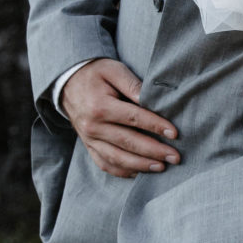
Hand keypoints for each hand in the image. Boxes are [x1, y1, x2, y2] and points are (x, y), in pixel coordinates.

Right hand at [63, 60, 179, 178]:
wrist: (67, 82)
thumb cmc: (96, 74)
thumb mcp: (114, 70)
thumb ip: (133, 84)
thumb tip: (152, 100)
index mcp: (100, 106)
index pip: (134, 118)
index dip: (156, 126)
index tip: (174, 133)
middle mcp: (93, 126)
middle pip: (128, 143)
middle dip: (154, 151)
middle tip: (175, 157)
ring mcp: (89, 139)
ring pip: (117, 158)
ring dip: (141, 165)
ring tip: (161, 167)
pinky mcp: (88, 146)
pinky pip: (105, 164)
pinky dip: (122, 171)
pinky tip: (139, 172)